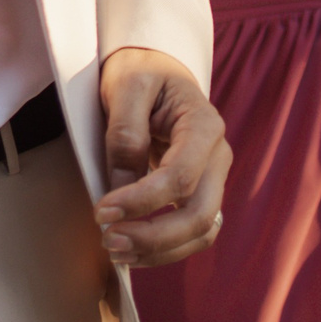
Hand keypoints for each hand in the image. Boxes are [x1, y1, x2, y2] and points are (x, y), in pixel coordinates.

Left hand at [95, 47, 229, 269]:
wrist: (156, 69)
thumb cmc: (141, 73)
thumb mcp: (126, 88)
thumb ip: (125, 135)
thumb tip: (119, 189)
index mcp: (204, 125)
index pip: (180, 177)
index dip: (141, 201)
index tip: (102, 212)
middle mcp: (218, 155)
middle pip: (200, 214)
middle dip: (154, 237)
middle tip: (109, 241)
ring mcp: (214, 177)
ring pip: (202, 232)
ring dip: (161, 250)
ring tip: (117, 252)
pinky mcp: (200, 192)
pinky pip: (193, 232)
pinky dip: (166, 249)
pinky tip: (133, 251)